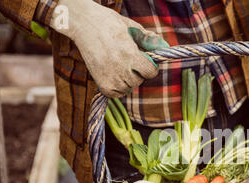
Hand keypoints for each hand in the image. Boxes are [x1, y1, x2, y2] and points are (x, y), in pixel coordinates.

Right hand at [50, 0, 168, 97]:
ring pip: (129, 88)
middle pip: (139, 80)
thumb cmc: (110, 23)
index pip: (151, 72)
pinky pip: (117, 94)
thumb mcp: (132, 28)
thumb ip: (149, 40)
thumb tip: (165, 47)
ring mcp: (110, 78)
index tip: (143, 58)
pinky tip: (114, 74)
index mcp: (130, 54)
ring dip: (127, 80)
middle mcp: (120, 69)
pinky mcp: (101, 84)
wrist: (83, 23)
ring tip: (118, 64)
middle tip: (126, 59)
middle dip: (137, 72)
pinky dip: (118, 87)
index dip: (149, 65)